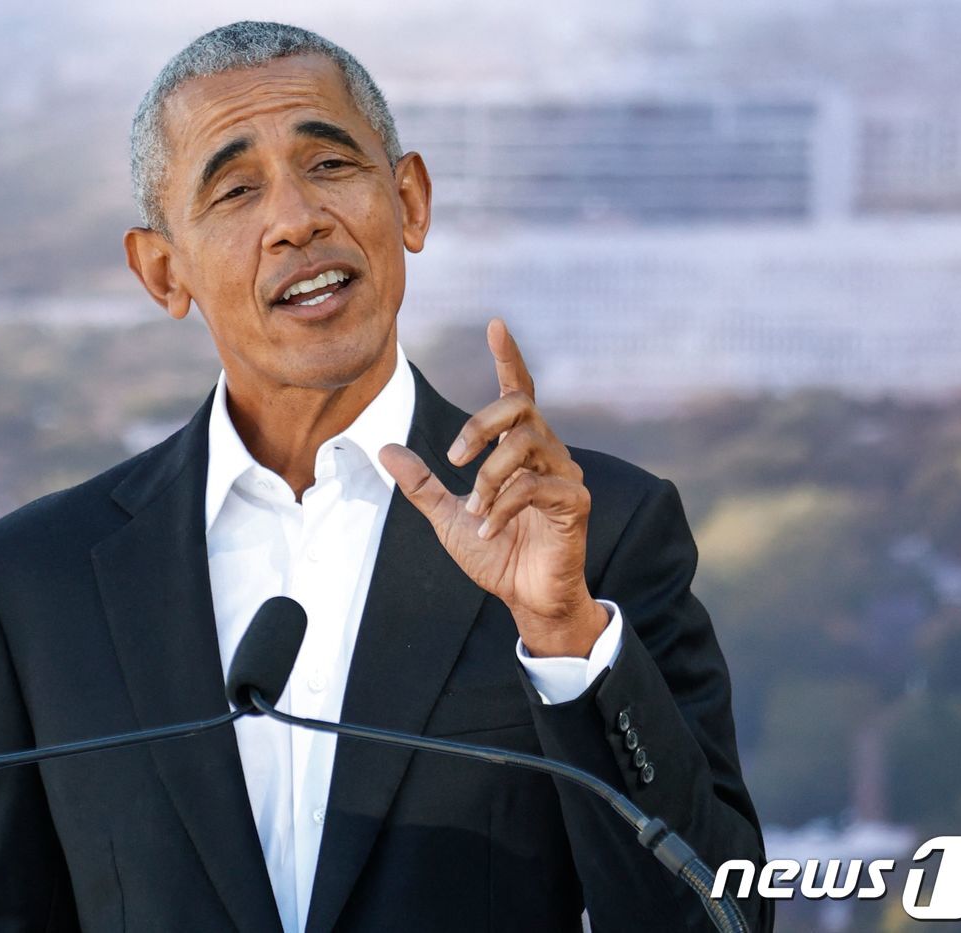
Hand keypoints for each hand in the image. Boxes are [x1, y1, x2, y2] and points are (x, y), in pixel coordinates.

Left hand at [379, 318, 607, 656]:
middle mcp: (547, 452)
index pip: (517, 391)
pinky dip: (503, 506)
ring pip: (525, 444)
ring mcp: (565, 475)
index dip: (508, 357)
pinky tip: (488, 529)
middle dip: (479, 425)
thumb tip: (384, 448)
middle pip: (518, 406)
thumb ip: (420, 482)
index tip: (495, 324)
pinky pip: (536, 485)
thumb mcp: (446, 516)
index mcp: (518, 449)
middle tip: (453, 459)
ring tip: (475, 511)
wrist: (525, 598)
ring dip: (489, 477)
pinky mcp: (576, 502)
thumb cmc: (496, 554)